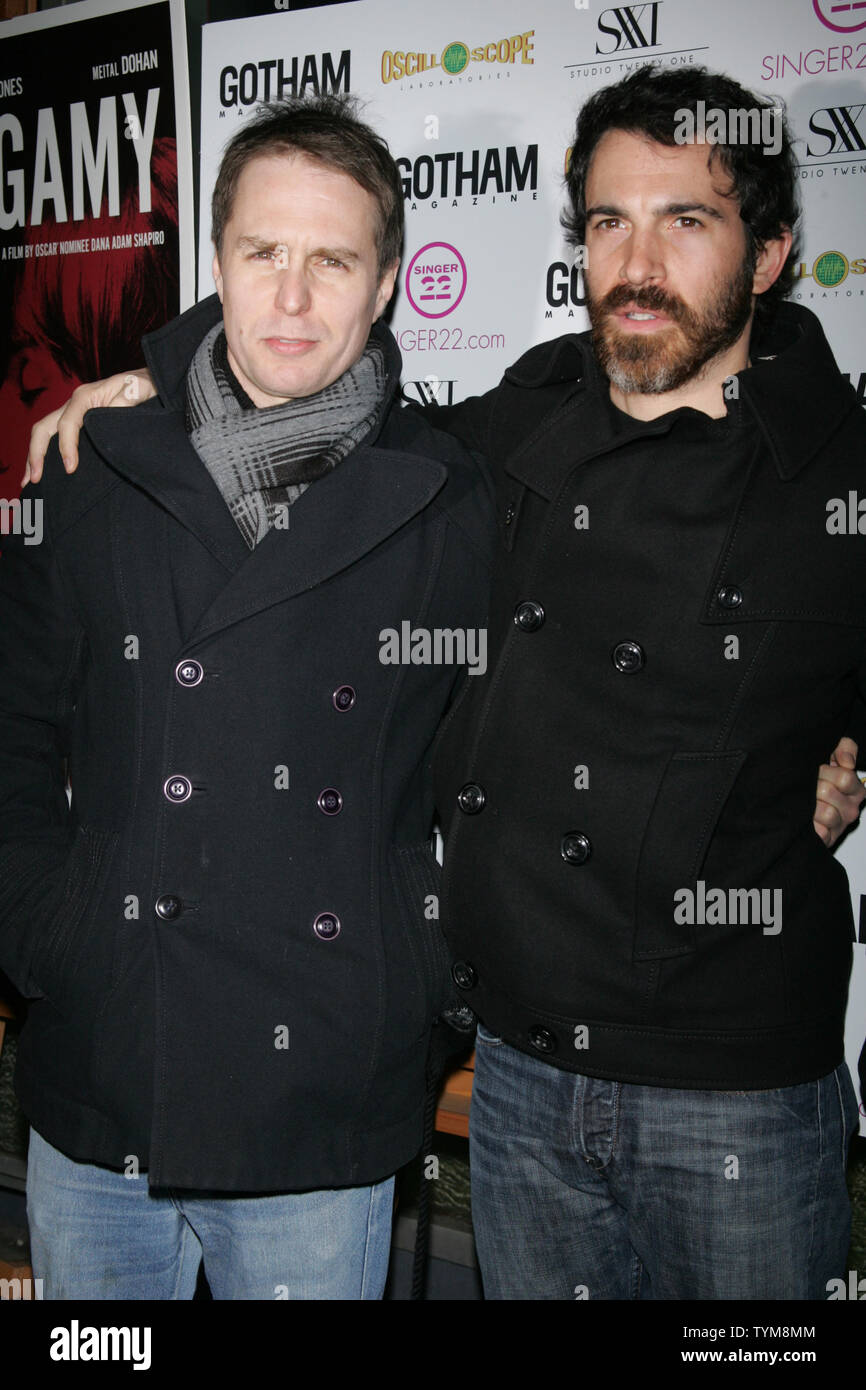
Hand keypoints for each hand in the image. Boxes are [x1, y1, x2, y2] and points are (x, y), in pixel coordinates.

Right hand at [22, 368, 154, 486]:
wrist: (149, 380)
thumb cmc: (143, 385)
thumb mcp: (136, 391)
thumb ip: (123, 403)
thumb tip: (107, 419)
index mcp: (85, 397)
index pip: (66, 424)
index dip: (66, 447)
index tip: (70, 469)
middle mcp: (74, 404)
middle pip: (44, 428)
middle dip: (36, 454)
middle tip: (35, 479)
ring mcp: (74, 412)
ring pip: (45, 433)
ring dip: (35, 456)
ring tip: (31, 480)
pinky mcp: (79, 421)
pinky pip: (56, 436)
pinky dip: (46, 453)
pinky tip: (46, 471)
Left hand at [814, 737, 863, 847]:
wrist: (795, 808)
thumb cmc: (815, 780)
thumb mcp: (831, 756)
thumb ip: (845, 748)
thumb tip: (847, 761)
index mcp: (856, 789)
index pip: (845, 777)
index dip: (825, 772)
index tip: (819, 771)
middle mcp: (851, 809)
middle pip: (828, 791)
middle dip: (812, 786)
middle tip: (808, 788)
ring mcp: (839, 825)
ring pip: (825, 812)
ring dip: (808, 805)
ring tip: (804, 802)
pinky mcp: (827, 839)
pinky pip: (819, 831)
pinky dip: (807, 824)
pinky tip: (803, 818)